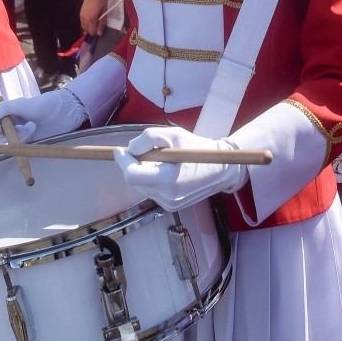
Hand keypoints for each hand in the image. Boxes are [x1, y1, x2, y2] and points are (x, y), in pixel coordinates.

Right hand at [0, 87, 86, 142]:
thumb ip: (4, 109)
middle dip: (8, 133)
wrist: (67, 112)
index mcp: (11, 111)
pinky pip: (22, 146)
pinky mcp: (32, 141)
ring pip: (12, 140)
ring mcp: (24, 132)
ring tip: (31, 128)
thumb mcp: (23, 104)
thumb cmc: (45, 105)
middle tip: (20, 128)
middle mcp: (16, 122)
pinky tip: (34, 132)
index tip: (0, 128)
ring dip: (19, 136)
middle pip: (2, 133)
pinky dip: (25, 141)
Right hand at [79, 0, 109, 37]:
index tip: (100, 29)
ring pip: (83, 27)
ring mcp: (81, 15)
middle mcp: (84, 18)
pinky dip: (86, 23)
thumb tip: (99, 33)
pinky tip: (91, 19)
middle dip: (92, 30)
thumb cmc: (102, 1)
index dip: (96, 32)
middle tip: (98, 24)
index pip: (92, 31)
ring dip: (89, 27)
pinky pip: (82, 22)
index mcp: (91, 18)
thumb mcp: (104, 12)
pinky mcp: (80, 13)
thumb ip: (101, 23)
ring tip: (95, 21)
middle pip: (87, 30)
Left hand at [114, 127, 247, 210]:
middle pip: (135, 181)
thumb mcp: (174, 134)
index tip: (120, 150)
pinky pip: (151, 191)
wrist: (221, 169)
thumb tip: (131, 149)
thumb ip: (148, 138)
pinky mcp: (171, 206)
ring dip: (142, 171)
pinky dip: (150, 179)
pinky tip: (163, 170)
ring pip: (141, 186)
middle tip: (141, 150)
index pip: (132, 175)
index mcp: (169, 180)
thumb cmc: (198, 149)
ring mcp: (169, 204)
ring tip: (156, 159)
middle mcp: (167, 196)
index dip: (123, 161)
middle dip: (132, 164)